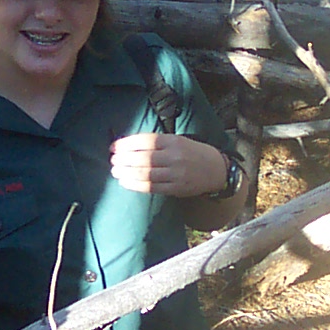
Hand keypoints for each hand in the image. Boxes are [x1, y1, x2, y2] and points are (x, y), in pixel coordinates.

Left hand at [110, 132, 228, 198]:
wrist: (216, 169)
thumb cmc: (192, 152)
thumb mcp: (177, 140)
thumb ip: (157, 143)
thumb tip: (128, 146)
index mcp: (173, 141)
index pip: (145, 141)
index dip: (126, 144)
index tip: (113, 147)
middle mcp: (174, 156)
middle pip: (142, 158)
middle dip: (123, 159)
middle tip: (113, 161)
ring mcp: (176, 174)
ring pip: (145, 174)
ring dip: (126, 173)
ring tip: (115, 171)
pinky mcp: (177, 188)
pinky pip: (152, 187)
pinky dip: (136, 185)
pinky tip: (126, 182)